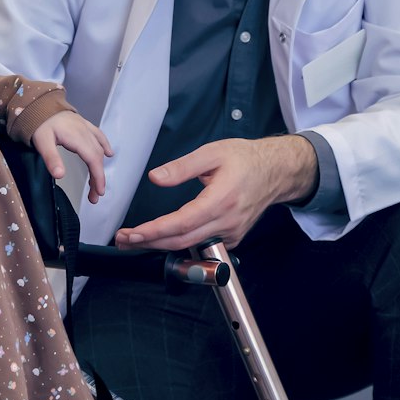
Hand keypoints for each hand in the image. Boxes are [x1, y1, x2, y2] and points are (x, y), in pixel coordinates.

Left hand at [31, 111, 113, 204]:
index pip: (93, 160)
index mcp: (77, 137)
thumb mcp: (41, 142)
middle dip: (99, 178)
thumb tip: (61, 176)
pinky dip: (105, 145)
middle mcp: (85, 132)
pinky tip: (109, 153)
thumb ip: (52, 159)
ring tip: (98, 182)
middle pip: (97, 158)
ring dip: (100, 166)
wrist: (38, 103)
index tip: (98, 193)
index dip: (98, 177)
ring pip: (99, 149)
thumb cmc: (38, 122)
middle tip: (95, 196)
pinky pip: (98, 136)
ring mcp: (85, 127)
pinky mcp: (83, 125)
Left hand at [113, 135, 318, 251]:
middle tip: (123, 239)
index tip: (132, 233)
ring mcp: (231, 232)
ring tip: (135, 240)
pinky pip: (202, 244)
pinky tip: (162, 238)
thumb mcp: (212, 153)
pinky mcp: (233, 237)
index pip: (181, 223)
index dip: (154, 231)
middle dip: (149, 243)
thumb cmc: (246, 160)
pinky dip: (179, 243)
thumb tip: (156, 177)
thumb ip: (182, 167)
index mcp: (221, 200)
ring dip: (160, 245)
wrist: (276, 171)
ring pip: (190, 246)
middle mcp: (227, 221)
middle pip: (181, 241)